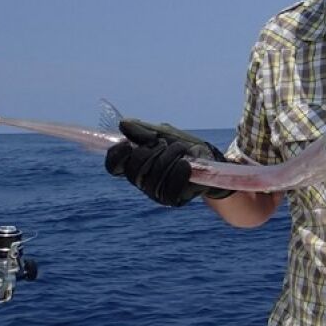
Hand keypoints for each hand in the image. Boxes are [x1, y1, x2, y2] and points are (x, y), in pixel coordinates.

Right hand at [105, 118, 233, 206]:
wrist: (211, 160)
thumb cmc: (184, 147)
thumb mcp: (165, 133)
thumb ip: (145, 130)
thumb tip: (124, 124)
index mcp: (135, 164)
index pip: (114, 166)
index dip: (116, 156)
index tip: (126, 144)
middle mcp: (142, 181)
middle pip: (134, 170)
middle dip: (150, 152)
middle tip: (164, 143)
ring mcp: (155, 193)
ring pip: (154, 177)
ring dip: (169, 158)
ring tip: (181, 149)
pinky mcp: (172, 200)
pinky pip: (169, 190)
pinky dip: (178, 173)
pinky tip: (186, 164)